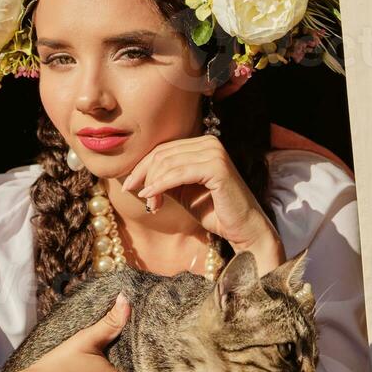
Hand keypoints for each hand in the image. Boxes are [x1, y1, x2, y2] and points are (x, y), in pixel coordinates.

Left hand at [122, 134, 280, 253]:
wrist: (243, 229)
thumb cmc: (213, 211)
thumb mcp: (182, 191)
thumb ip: (164, 179)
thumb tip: (135, 175)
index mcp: (202, 143)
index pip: (163, 149)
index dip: (142, 166)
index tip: (127, 184)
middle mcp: (210, 142)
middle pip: (163, 153)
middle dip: (144, 175)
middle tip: (136, 195)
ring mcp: (215, 152)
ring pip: (168, 163)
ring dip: (153, 185)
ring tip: (151, 205)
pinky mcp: (217, 167)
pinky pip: (178, 174)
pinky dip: (161, 185)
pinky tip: (151, 197)